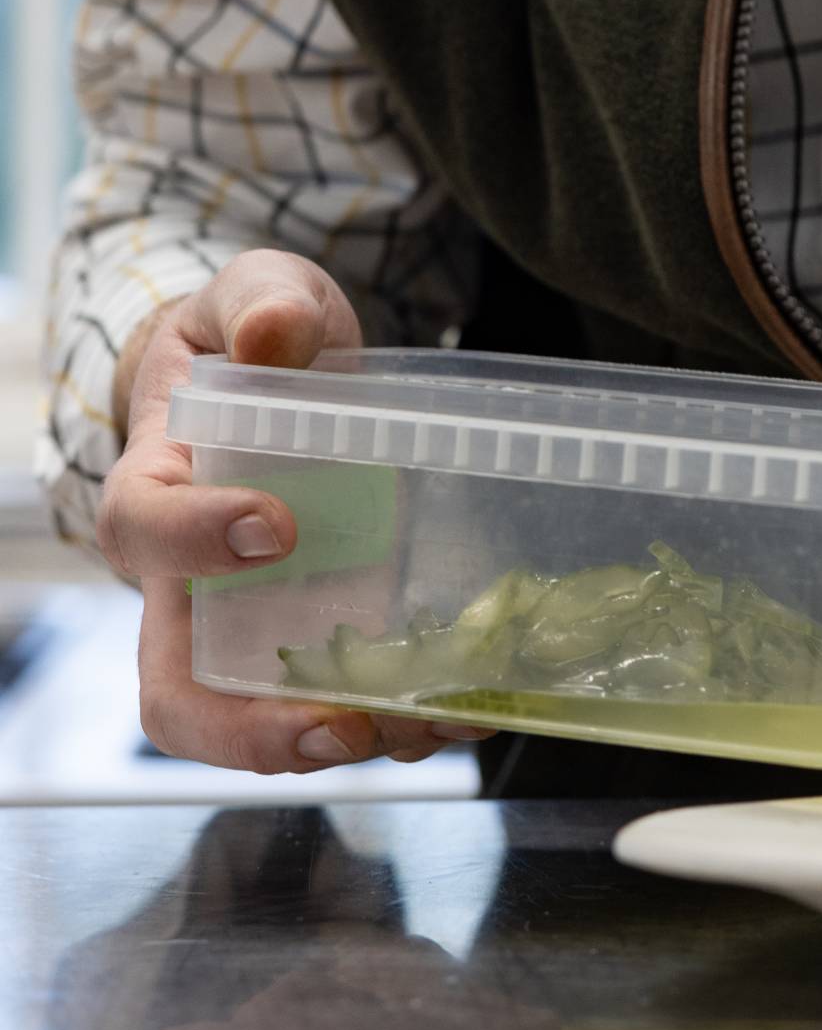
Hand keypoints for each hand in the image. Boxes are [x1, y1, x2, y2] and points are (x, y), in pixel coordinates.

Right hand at [98, 250, 491, 775]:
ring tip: (433, 721)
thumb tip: (273, 333)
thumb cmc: (257, 332)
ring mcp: (261, 619)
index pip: (143, 529)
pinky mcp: (330, 629)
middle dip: (248, 732)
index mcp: (160, 484)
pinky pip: (347, 698)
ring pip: (266, 719)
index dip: (195, 542)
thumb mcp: (257, 291)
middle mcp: (195, 579)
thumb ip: (262, 303)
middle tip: (338, 727)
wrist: (288, 365)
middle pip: (176, 690)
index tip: (277, 526)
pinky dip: (405, 718)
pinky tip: (470, 706)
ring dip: (350, 737)